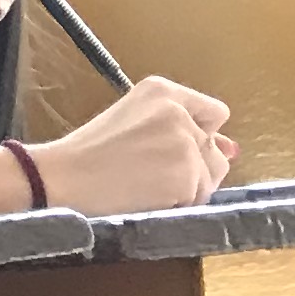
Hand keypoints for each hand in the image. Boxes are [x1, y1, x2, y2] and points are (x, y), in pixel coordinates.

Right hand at [37, 73, 235, 212]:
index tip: (169, 147)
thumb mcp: (133, 122)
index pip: (214, 113)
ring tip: (149, 186)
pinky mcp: (187, 175)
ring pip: (212, 175)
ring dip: (189, 187)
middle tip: (150, 172)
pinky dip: (179, 204)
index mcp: (162, 90)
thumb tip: (231, 149)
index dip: (198, 134)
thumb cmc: (89, 153)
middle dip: (193, 166)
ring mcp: (186, 144)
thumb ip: (181, 128)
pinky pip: (200, 198)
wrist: (64, 176)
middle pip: (215, 149)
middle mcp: (179, 111)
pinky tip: (148, 198)